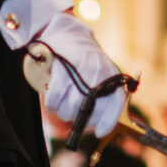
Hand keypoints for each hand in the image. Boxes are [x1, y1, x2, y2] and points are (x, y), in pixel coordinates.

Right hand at [34, 10, 127, 136]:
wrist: (69, 34)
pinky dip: (51, 104)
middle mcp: (98, 74)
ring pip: (68, 110)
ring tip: (63, 102)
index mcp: (111, 76)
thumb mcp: (102, 75)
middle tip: (73, 111)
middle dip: (78, 118)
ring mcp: (80, 71)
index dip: (107, 122)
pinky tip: (53, 99)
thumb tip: (99, 126)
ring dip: (62, 112)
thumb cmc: (86, 62)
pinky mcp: (62, 69)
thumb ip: (104, 97)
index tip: (99, 131)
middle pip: (87, 113)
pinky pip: (54, 100)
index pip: (115, 104)